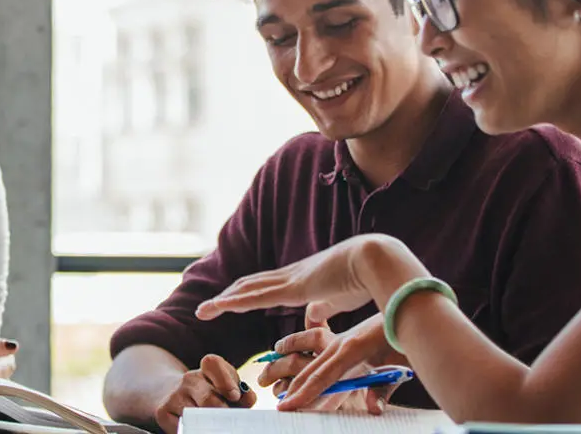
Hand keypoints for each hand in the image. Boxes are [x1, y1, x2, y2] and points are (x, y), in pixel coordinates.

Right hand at [155, 355, 254, 433]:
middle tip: (230, 423)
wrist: (170, 394)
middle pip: (208, 398)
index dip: (226, 380)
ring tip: (218, 427)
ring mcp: (174, 396)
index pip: (213, 364)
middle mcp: (189, 379)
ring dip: (209, 425)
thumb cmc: (209, 393)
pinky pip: (183, 427)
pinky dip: (195, 430)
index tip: (235, 396)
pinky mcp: (163, 412)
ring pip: (195, 415)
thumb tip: (249, 399)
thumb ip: (242, 394)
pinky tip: (200, 429)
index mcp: (207, 368)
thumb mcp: (226, 388)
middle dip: (222, 412)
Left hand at [195, 234, 419, 321]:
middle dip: (228, 296)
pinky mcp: (293, 288)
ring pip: (247, 290)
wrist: (377, 261)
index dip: (247, 293)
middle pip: (250, 285)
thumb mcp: (338, 299)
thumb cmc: (365, 279)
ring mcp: (290, 280)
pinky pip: (256, 297)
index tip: (230, 302)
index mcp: (302, 279)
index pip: (267, 286)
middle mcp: (291, 276)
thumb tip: (311, 318)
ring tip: (203, 310)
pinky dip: (235, 302)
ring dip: (224, 300)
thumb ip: (323, 308)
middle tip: (207, 308)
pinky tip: (219, 307)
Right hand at [274, 316, 404, 412]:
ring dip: (293, 374)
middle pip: (310, 370)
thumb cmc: (405, 339)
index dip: (303, 394)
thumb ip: (384, 389)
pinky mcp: (344, 338)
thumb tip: (373, 409)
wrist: (408, 308)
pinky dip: (304, 360)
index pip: (321, 377)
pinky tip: (293, 364)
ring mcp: (341, 339)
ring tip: (275, 385)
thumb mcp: (399, 365)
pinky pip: (318, 350)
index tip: (285, 407)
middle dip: (292, 389)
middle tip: (278, 406)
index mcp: (351, 350)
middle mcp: (340, 344)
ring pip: (311, 360)